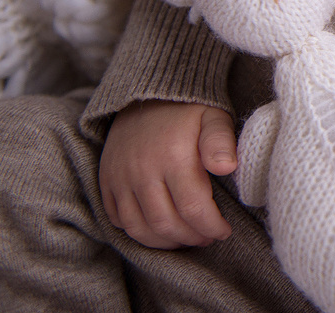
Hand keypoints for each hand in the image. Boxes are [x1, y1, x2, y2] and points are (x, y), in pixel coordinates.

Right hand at [99, 100, 236, 248]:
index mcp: (173, 157)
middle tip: (207, 236)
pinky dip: (139, 232)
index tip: (224, 230)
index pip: (193, 208)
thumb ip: (221, 142)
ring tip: (186, 237)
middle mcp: (142, 171)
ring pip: (139, 228)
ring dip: (165, 241)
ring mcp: (120, 178)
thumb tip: (227, 167)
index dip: (212, 226)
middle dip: (191, 237)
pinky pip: (117, 220)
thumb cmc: (188, 110)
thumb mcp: (214, 117)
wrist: (148, 93)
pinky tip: (160, 229)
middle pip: (166, 223)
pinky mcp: (107, 181)